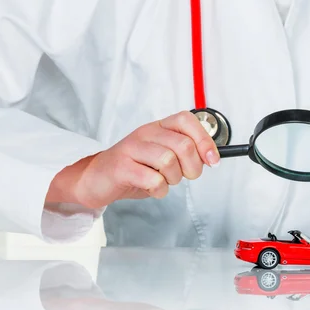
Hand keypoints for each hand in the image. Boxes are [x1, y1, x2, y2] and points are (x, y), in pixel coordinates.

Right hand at [46, 111, 218, 208]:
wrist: (96, 179)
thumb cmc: (134, 168)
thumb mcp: (162, 155)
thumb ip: (185, 153)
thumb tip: (211, 157)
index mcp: (158, 127)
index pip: (186, 120)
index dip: (204, 140)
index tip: (212, 160)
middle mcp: (145, 133)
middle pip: (183, 145)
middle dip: (193, 167)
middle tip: (186, 176)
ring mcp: (131, 148)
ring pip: (168, 161)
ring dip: (173, 179)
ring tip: (163, 181)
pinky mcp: (120, 167)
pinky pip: (152, 180)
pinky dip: (159, 190)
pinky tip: (152, 189)